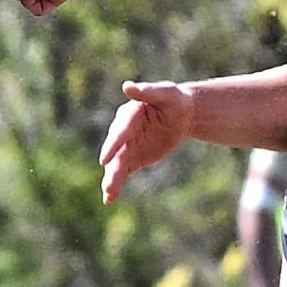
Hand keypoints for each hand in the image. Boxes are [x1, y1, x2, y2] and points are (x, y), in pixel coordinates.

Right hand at [99, 81, 196, 203]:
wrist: (181, 115)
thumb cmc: (174, 100)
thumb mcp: (166, 93)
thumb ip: (148, 91)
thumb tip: (127, 86)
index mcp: (130, 115)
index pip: (121, 131)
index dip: (114, 144)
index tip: (105, 159)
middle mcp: (123, 132)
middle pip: (116, 151)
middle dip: (112, 166)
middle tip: (108, 180)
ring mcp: (127, 147)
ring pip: (117, 165)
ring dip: (112, 179)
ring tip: (109, 195)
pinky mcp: (133, 158)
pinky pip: (123, 172)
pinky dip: (116, 185)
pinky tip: (109, 199)